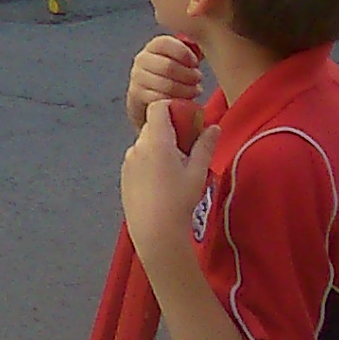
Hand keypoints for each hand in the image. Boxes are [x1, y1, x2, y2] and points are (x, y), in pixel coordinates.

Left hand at [119, 101, 218, 269]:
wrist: (155, 232)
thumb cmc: (179, 200)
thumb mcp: (198, 172)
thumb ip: (205, 145)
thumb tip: (214, 126)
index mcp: (156, 141)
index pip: (158, 107)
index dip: (173, 108)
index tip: (188, 121)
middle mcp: (137, 146)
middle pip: (153, 126)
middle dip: (170, 131)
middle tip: (188, 150)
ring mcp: (128, 161)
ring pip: (146, 143)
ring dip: (160, 147)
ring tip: (176, 171)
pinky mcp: (124, 175)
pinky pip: (139, 159)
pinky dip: (150, 161)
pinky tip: (162, 183)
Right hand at [124, 34, 203, 127]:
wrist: (150, 90)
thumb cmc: (174, 70)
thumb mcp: (180, 55)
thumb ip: (191, 48)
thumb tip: (202, 44)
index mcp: (154, 46)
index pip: (165, 44)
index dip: (184, 54)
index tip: (196, 63)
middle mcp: (142, 59)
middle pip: (168, 67)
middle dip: (189, 75)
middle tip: (199, 78)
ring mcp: (138, 77)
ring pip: (166, 85)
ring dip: (186, 90)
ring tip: (196, 90)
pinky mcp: (139, 95)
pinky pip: (161, 100)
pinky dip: (176, 101)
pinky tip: (185, 100)